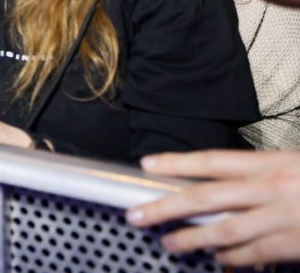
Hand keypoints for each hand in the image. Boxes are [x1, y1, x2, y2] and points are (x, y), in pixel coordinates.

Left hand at [127, 150, 299, 266]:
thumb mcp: (294, 165)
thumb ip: (263, 174)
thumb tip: (227, 181)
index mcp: (271, 164)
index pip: (213, 161)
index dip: (176, 163)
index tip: (148, 165)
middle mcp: (271, 189)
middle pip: (206, 197)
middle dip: (166, 207)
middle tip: (137, 214)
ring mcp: (282, 218)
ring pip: (224, 231)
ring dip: (192, 239)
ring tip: (169, 244)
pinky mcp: (293, 244)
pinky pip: (253, 253)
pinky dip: (231, 257)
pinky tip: (218, 259)